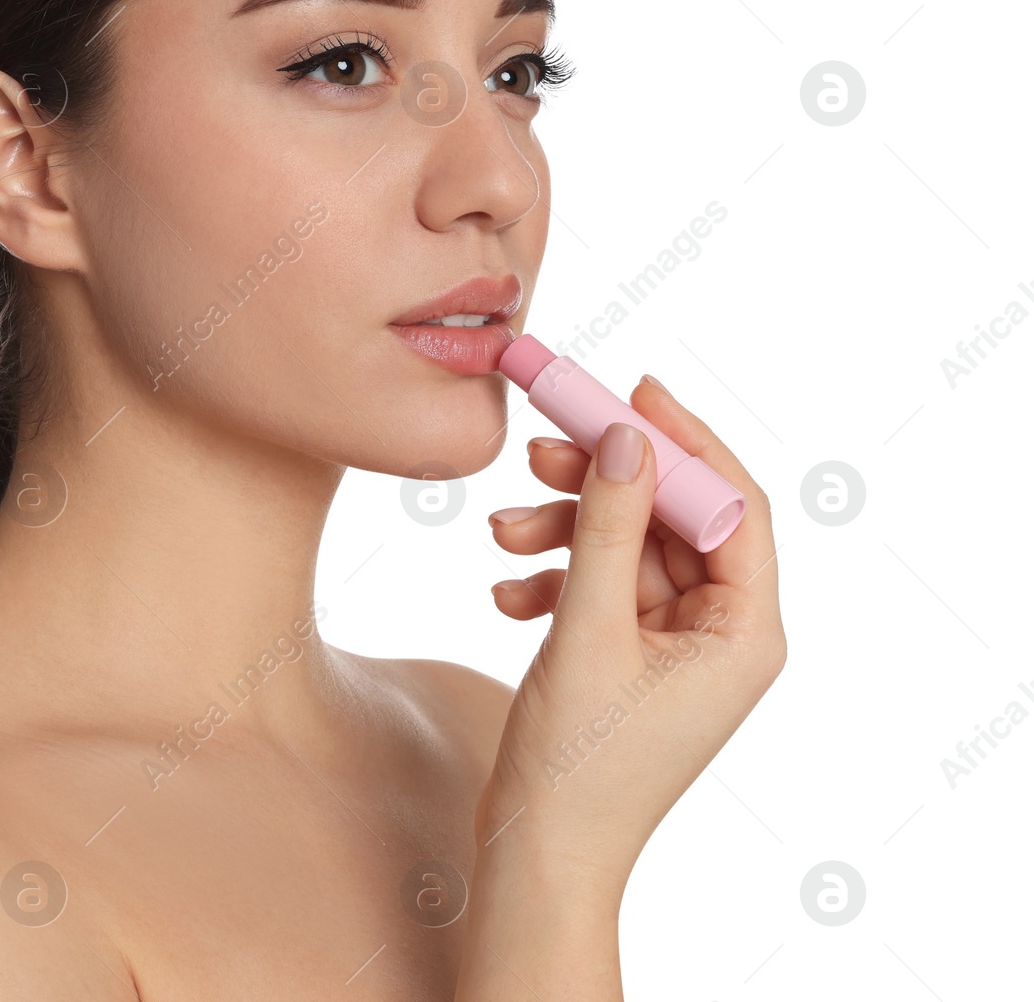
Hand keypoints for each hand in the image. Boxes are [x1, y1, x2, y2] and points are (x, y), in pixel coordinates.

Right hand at [476, 375, 786, 890]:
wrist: (537, 855)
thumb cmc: (577, 767)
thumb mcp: (588, 631)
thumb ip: (608, 527)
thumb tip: (627, 438)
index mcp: (746, 632)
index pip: (734, 504)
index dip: (685, 440)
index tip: (629, 390)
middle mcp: (723, 633)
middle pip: (672, 517)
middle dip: (603, 483)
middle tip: (542, 447)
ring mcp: (675, 646)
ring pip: (627, 546)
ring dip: (565, 529)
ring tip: (500, 534)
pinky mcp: (631, 656)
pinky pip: (601, 585)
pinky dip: (555, 576)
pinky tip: (507, 591)